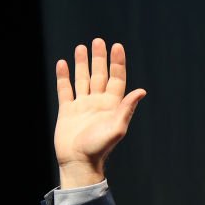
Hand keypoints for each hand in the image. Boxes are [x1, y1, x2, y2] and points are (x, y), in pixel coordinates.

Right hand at [54, 38, 145, 187]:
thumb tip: (141, 91)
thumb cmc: (99, 148)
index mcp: (111, 106)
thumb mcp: (117, 128)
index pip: (116, 79)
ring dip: (82, 64)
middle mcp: (98, 103)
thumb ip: (127, 108)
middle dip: (99, 58)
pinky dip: (64, 77)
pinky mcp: (67, 111)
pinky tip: (63, 64)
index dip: (117, 63)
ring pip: (82, 79)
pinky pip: (65, 90)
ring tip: (81, 48)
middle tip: (98, 41)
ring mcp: (82, 106)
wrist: (79, 163)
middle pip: (99, 75)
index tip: (117, 46)